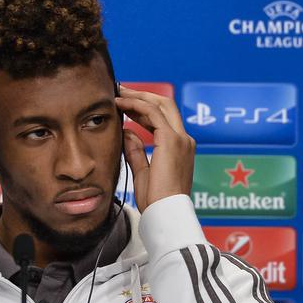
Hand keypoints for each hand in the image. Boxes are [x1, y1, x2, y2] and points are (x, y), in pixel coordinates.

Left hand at [115, 86, 195, 211]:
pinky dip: (136, 105)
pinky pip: (153, 113)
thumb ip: (136, 150)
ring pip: (161, 104)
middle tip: (121, 90)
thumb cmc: (156, 200)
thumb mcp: (143, 171)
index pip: (163, 118)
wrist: (165, 212)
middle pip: (165, 105)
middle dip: (142, 95)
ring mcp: (181, 139)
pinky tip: (120, 104)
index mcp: (180, 148)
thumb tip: (126, 131)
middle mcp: (184, 140)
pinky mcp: (172, 140)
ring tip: (118, 93)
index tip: (125, 103)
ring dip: (138, 96)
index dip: (143, 107)